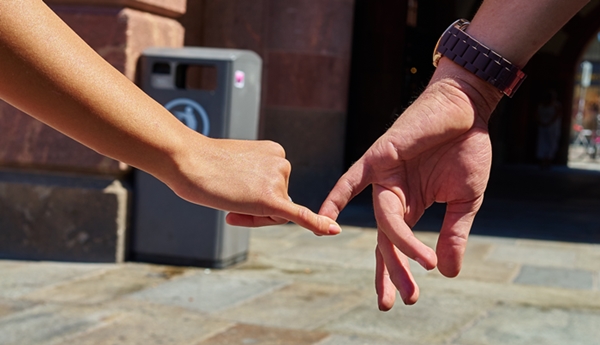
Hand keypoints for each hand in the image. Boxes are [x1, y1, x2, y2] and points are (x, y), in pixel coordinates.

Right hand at [160, 130, 341, 235]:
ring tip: (230, 198)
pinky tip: (332, 230)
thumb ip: (253, 184)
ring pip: (275, 213)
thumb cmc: (203, 165)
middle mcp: (283, 164)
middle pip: (278, 201)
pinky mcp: (271, 199)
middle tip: (229, 201)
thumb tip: (266, 205)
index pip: (276, 188)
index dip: (253, 198)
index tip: (230, 189)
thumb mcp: (236, 169)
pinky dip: (317, 224)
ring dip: (254, 216)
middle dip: (256, 209)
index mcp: (276, 153)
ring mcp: (278, 180)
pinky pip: (299, 216)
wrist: (187, 160)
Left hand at [320, 60, 501, 308]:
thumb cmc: (466, 150)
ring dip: (400, 246)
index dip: (401, 273)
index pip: (398, 246)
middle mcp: (392, 196)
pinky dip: (337, 198)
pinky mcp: (378, 158)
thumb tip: (447, 273)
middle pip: (385, 241)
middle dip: (392, 273)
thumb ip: (454, 235)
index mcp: (411, 206)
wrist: (466, 110)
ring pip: (384, 220)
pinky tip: (324, 220)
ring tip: (419, 267)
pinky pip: (352, 180)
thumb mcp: (465, 201)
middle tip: (392, 302)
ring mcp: (383, 178)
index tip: (407, 299)